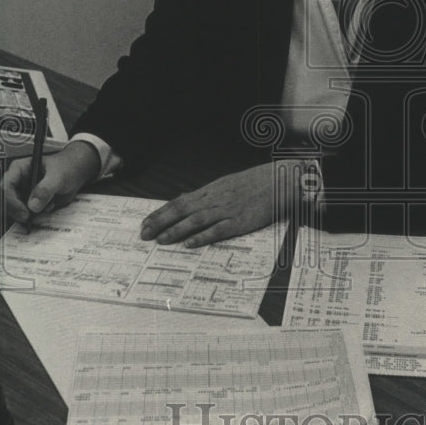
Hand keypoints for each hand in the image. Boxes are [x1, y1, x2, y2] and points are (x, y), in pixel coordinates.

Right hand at [1, 140, 100, 225]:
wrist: (76, 173)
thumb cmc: (66, 168)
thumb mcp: (58, 176)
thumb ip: (45, 189)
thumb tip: (33, 206)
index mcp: (19, 169)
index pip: (5, 186)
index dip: (11, 201)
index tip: (25, 212)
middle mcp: (18, 182)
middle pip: (6, 201)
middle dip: (17, 212)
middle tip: (29, 218)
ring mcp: (23, 193)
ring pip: (14, 210)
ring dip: (26, 215)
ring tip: (46, 208)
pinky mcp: (30, 203)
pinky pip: (25, 214)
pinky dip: (34, 217)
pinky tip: (49, 208)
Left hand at [140, 161, 299, 246]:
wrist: (281, 180)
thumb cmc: (256, 183)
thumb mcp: (227, 184)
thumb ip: (207, 195)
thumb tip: (185, 200)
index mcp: (211, 190)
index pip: (179, 201)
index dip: (160, 213)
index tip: (145, 223)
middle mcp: (215, 199)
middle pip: (182, 210)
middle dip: (160, 222)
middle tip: (143, 234)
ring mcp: (228, 210)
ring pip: (196, 220)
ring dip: (176, 231)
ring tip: (161, 240)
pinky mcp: (241, 221)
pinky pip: (219, 230)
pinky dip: (203, 236)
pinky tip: (190, 243)